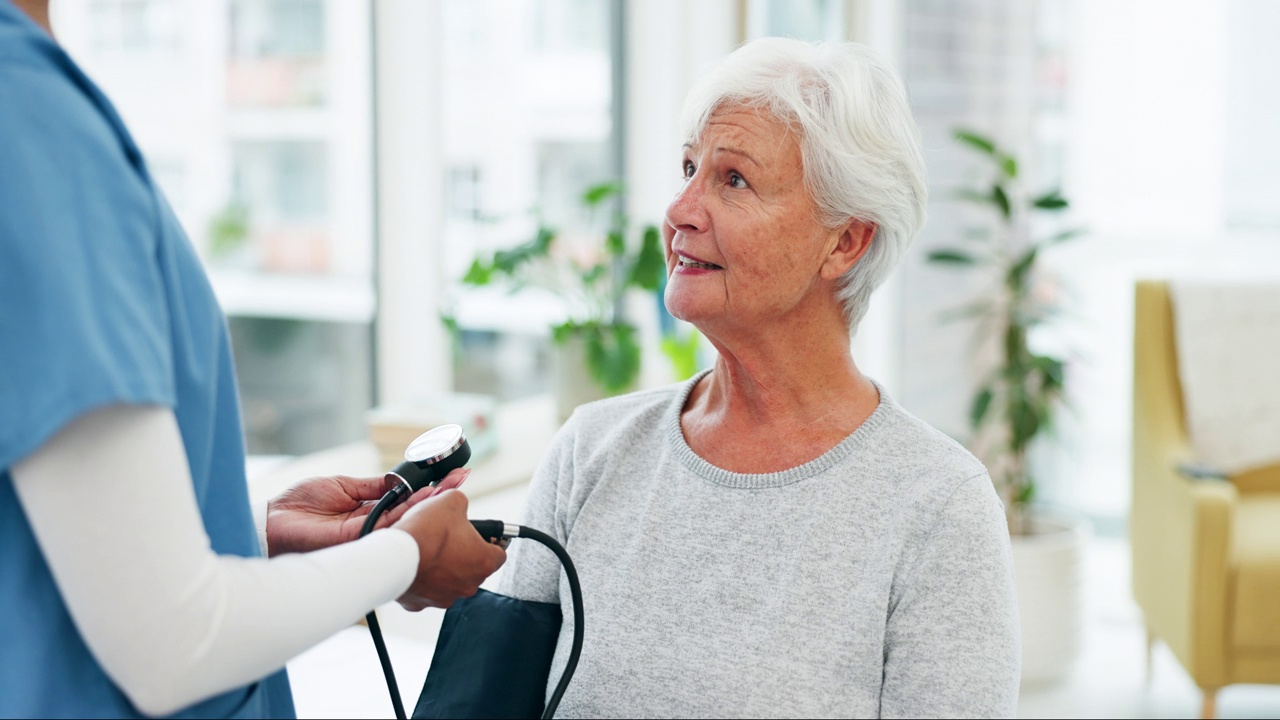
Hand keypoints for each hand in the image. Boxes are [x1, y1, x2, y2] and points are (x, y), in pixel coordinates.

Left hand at [265, 469, 470, 556]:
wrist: (271, 523)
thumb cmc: (297, 506)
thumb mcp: (342, 486)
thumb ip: (374, 486)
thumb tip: (400, 479)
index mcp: (367, 511)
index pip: (405, 500)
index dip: (428, 489)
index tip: (450, 474)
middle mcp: (372, 526)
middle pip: (413, 511)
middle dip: (439, 495)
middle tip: (462, 477)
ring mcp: (368, 536)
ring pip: (408, 519)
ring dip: (432, 501)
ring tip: (454, 484)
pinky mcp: (360, 541)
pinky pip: (391, 525)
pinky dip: (411, 510)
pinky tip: (428, 498)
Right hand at [393, 489, 506, 610]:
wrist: (393, 556)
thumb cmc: (425, 532)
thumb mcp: (452, 501)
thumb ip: (462, 503)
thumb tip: (458, 504)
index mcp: (484, 562)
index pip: (499, 553)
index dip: (490, 541)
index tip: (482, 535)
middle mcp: (468, 585)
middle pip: (473, 567)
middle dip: (464, 553)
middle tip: (449, 539)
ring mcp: (445, 597)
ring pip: (450, 580)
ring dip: (443, 568)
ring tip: (429, 550)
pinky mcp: (421, 603)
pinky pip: (426, 590)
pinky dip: (423, 579)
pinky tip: (415, 564)